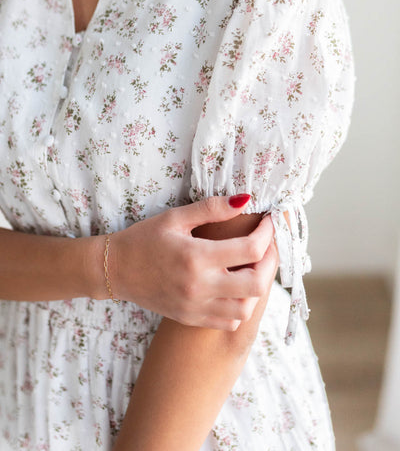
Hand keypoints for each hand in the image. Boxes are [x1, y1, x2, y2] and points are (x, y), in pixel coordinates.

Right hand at [101, 195, 277, 329]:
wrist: (116, 270)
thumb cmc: (145, 238)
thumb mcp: (175, 217)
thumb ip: (211, 208)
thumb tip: (245, 200)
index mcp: (197, 257)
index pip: (251, 250)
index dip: (268, 234)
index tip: (268, 222)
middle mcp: (199, 286)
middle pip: (256, 284)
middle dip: (270, 262)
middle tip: (266, 246)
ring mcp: (195, 306)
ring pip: (246, 309)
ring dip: (256, 288)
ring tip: (251, 267)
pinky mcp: (191, 318)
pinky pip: (228, 321)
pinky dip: (239, 306)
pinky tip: (234, 287)